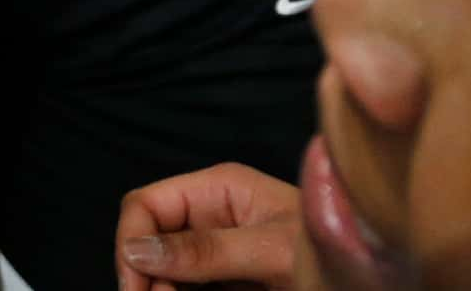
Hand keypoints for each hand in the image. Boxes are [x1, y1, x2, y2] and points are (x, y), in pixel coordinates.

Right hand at [117, 165, 302, 290]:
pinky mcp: (232, 283)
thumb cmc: (339, 257)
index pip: (146, 204)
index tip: (133, 286)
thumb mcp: (272, 252)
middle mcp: (215, 217)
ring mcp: (223, 252)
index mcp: (219, 190)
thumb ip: (208, 250)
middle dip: (147, 274)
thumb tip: (138, 250)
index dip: (131, 242)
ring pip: (167, 271)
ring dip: (163, 287)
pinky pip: (190, 287)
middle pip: (152, 241)